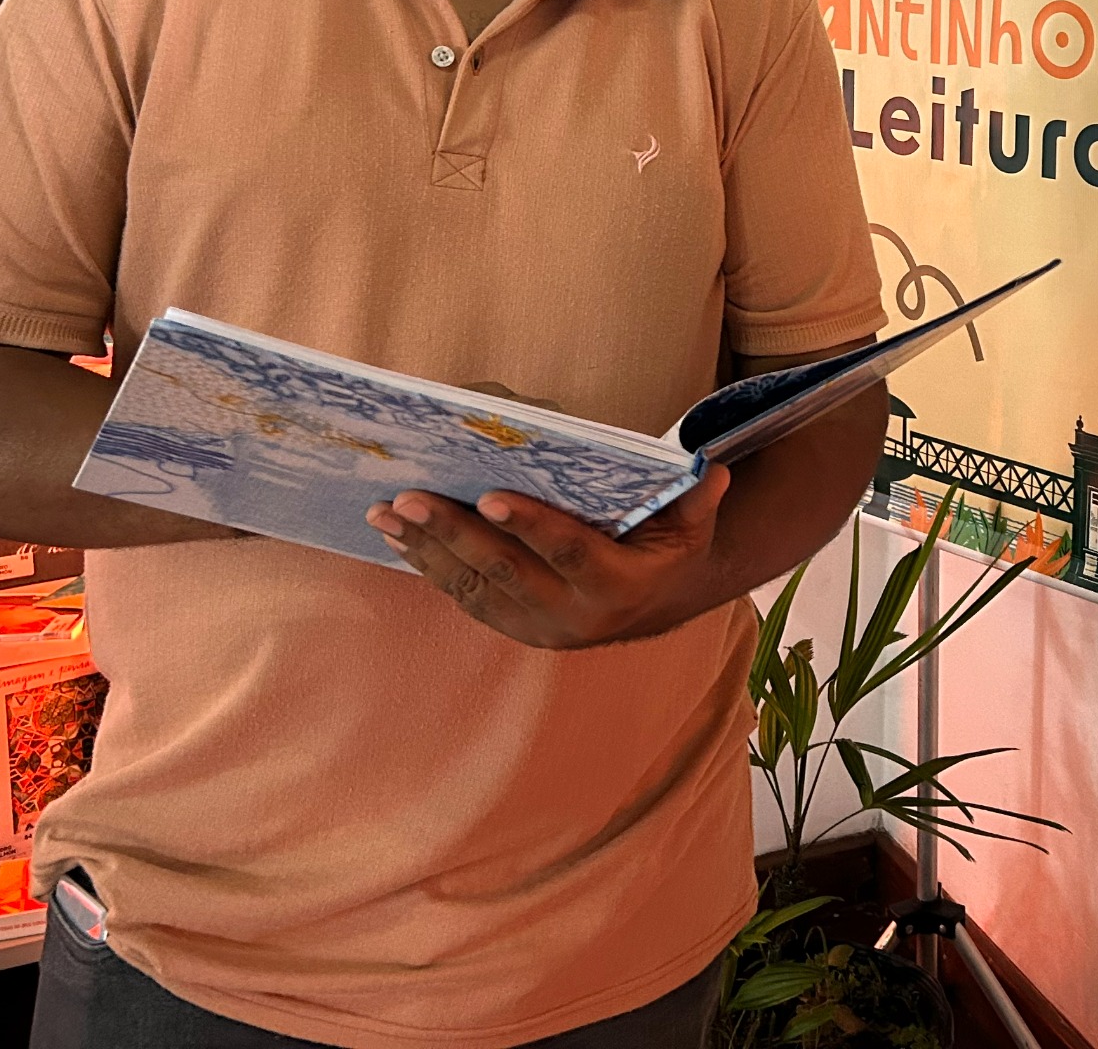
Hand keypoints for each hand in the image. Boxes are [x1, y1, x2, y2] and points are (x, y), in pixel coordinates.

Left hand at [365, 466, 731, 649]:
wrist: (658, 605)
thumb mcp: (693, 525)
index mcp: (617, 587)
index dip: (529, 525)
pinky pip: (466, 598)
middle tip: (409, 498)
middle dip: (452, 532)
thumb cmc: (672, 547)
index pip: (567, 552)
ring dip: (426, 549)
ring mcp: (538, 626)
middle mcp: (572, 616)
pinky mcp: (514, 626)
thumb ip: (698, 499)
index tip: (489, 496)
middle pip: (504, 571)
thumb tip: (711, 470)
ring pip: (474, 587)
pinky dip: (430, 567)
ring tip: (386, 513)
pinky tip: (400, 539)